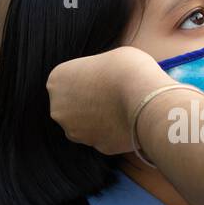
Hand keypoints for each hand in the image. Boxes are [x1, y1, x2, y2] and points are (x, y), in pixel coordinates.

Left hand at [47, 47, 164, 153]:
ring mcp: (76, 132)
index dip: (88, 79)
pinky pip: (105, 138)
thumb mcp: (107, 57)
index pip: (68, 81)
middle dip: (89, 103)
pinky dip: (115, 132)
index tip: (104, 78)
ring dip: (100, 120)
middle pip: (73, 107)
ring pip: (86, 126)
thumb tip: (102, 82)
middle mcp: (59, 109)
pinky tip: (129, 121)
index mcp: (56, 81)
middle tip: (113, 95)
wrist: (146, 98)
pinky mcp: (97, 147)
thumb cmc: (128, 69)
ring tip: (124, 108)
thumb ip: (95, 72)